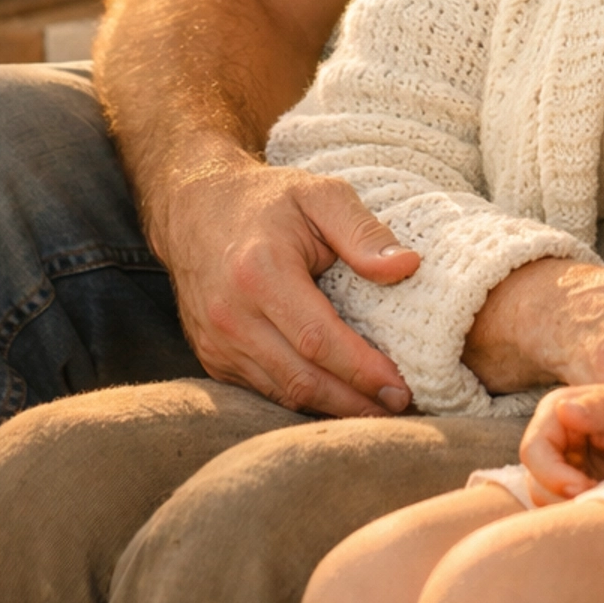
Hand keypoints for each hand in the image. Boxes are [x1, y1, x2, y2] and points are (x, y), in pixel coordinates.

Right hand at [153, 152, 420, 417]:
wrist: (197, 208)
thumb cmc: (268, 201)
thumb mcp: (320, 195)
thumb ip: (363, 231)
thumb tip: (407, 265)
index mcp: (260, 273)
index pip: (317, 338)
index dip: (361, 369)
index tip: (402, 386)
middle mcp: (231, 315)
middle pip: (301, 378)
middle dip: (355, 400)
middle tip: (401, 405)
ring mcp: (217, 342)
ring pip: (283, 392)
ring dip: (333, 407)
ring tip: (378, 407)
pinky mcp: (212, 357)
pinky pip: (264, 389)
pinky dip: (303, 397)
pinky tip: (339, 395)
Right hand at [521, 382, 603, 504]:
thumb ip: (599, 408)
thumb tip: (563, 409)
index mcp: (558, 410)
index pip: (533, 449)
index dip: (552, 474)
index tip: (584, 487)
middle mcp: (552, 437)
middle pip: (534, 479)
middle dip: (562, 495)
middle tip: (600, 497)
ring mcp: (560, 465)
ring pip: (544, 499)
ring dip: (571, 506)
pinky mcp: (570, 489)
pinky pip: (559, 509)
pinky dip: (579, 512)